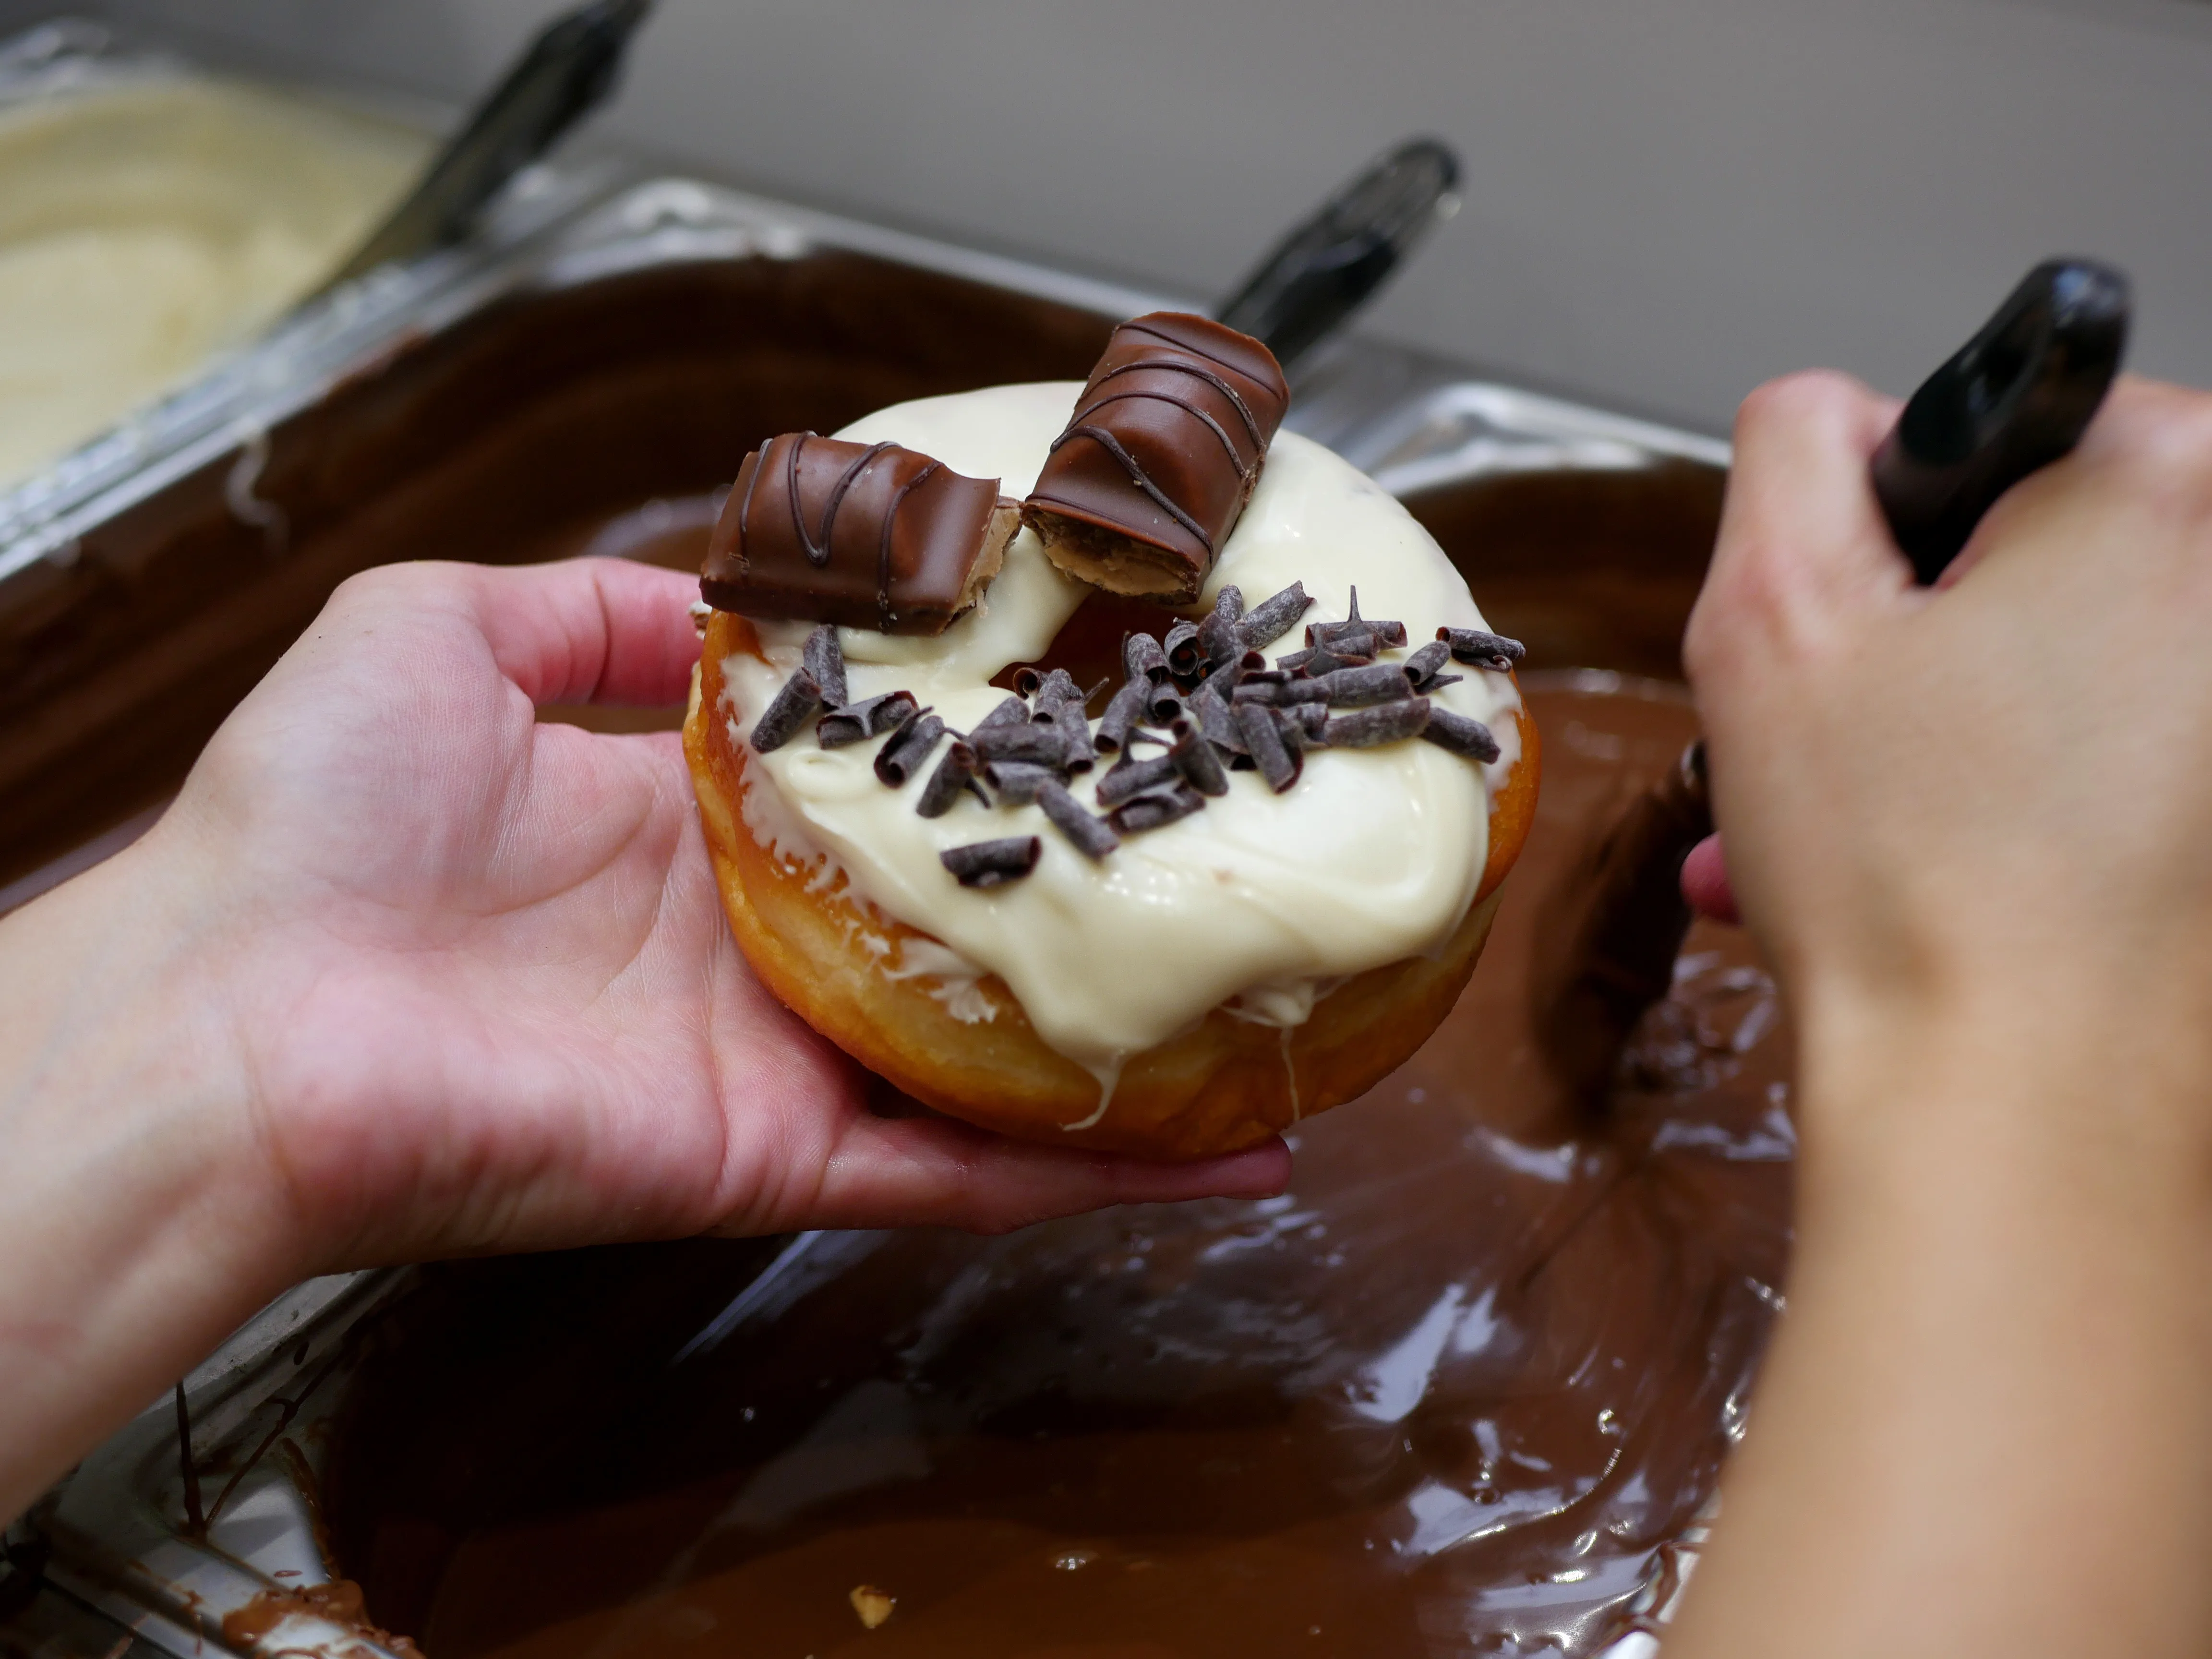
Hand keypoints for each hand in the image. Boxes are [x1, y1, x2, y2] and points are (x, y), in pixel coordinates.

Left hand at [0, 558, 1284, 1521]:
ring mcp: (775, 1064)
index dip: (978, 771)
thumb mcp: (446, 633)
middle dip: (1082, 911)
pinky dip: (1097, 1178)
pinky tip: (1229, 1158)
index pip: (868, 809)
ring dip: (1131, 1060)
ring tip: (1280, 1026)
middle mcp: (746, 957)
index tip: (1091, 723)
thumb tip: (710, 594)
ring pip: (991, 1069)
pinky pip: (965, 1174)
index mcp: (679, 838)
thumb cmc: (307, 815)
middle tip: (1231, 864)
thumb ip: (592, 615)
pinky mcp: (779, 1156)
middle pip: (952, 939)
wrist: (235, 1008)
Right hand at [1667, 373, 2211, 1657]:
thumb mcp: (1771, 609)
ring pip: (2070, 685)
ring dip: (1940, 746)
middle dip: (1910, 654)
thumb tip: (1830, 420)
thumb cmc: (1915, 875)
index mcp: (2169, 493)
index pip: (2002, 430)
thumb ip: (1791, 452)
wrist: (2021, 1108)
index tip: (1850, 628)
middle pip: (2044, 566)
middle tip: (1826, 746)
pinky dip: (2015, 811)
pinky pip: (2114, 774)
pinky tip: (1920, 883)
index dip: (1888, 529)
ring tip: (1843, 843)